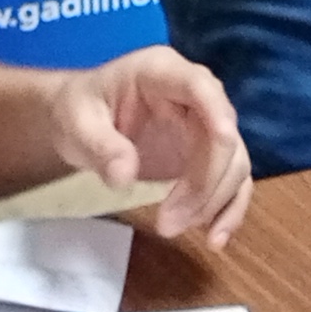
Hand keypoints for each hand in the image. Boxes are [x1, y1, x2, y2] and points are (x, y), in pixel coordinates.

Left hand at [46, 47, 251, 247]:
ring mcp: (205, 126)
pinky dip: (227, 210)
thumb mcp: (77, 124)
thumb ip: (100, 146)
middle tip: (167, 223)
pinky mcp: (207, 155)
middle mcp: (195, 95)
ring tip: (172, 228)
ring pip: (234, 163)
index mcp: (162, 72)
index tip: (224, 144)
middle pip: (224, 135)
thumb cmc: (78, 112)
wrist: (81, 123)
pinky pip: (231, 182)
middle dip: (204, 183)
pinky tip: (214, 239)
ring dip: (213, 202)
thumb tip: (124, 176)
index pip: (201, 87)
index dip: (218, 114)